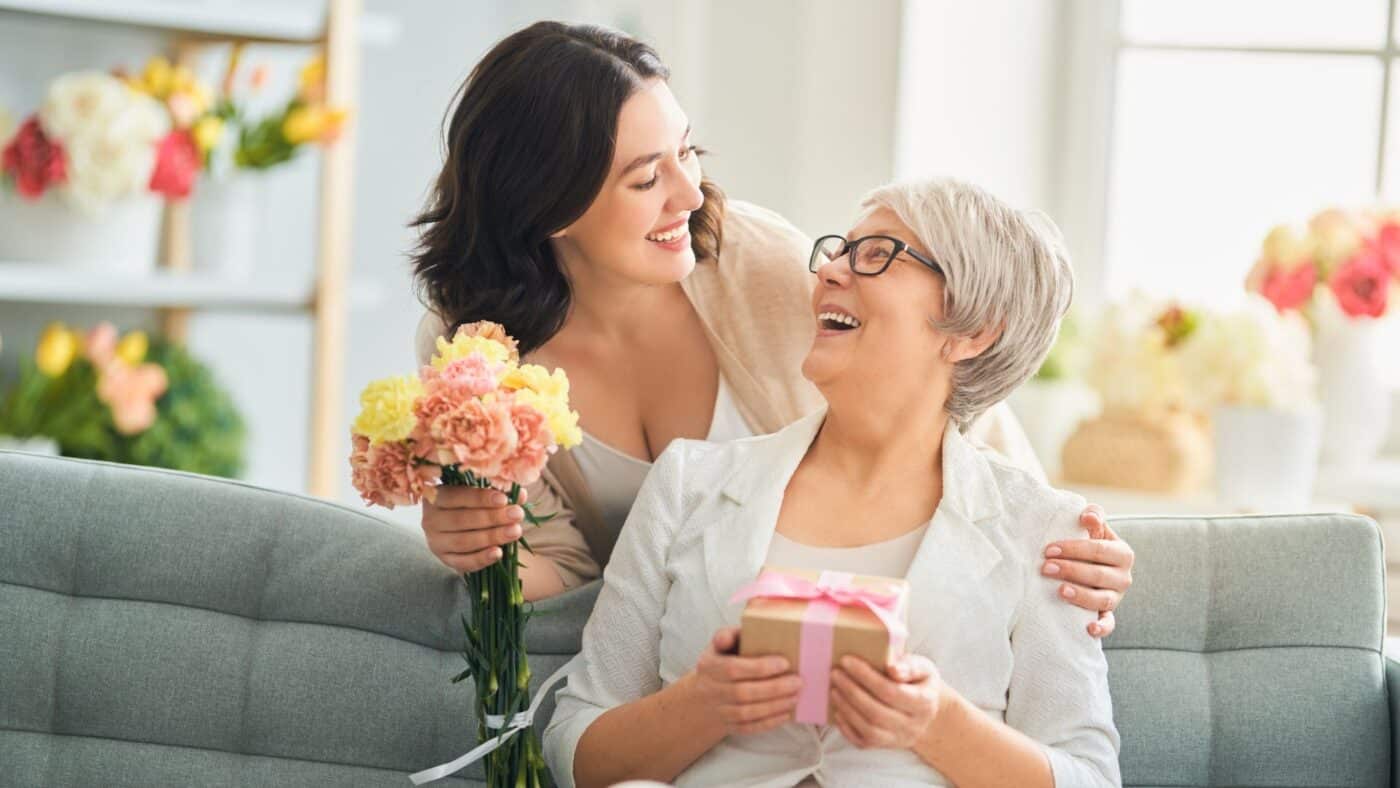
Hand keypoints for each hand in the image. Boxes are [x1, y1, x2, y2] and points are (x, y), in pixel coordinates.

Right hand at [421, 486, 526, 572]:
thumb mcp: (482, 495)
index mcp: (436, 497)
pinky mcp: (444, 560)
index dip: (481, 498)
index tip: (504, 500)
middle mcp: (430, 520)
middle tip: (516, 515)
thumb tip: (520, 494)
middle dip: (492, 518)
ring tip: (515, 531)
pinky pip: (463, 562)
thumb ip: (500, 492)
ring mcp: (436, 542)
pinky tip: (498, 553)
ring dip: (491, 537)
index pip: (457, 496)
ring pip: (463, 541)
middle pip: (461, 520)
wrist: (465, 528)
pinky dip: (481, 558)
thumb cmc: (473, 505)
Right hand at [687, 628, 802, 735]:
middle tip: (797, 682)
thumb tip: (727, 637)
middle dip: (774, 688)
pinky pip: (749, 728)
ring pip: (746, 713)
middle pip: (742, 693)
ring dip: (774, 706)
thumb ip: (727, 636)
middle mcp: (711, 690)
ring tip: (795, 697)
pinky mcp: (728, 726)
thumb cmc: (720, 663)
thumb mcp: (720, 645)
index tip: (784, 663)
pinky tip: (786, 713)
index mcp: (709, 666)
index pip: (733, 668)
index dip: (759, 667)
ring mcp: (719, 711)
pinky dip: (769, 722)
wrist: (703, 696)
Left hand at [830, 654, 943, 749]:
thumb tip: (892, 668)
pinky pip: (862, 741)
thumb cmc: (919, 684)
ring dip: (847, 708)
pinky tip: (838, 709)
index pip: (891, 691)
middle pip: (876, 712)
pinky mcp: (885, 746)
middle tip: (835, 673)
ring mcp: (898, 739)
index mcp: (924, 703)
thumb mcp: (924, 669)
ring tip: (834, 688)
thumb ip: (910, 666)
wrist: (926, 712)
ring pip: (869, 729)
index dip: (866, 676)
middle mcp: (913, 726)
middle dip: (851, 691)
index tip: (847, 661)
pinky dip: (846, 726)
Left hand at [1041, 503, 1133, 637]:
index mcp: (1123, 553)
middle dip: (1070, 570)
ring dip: (1081, 595)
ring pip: (1102, 599)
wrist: (1092, 566)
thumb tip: (1087, 516)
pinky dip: (1102, 627)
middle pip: (1098, 575)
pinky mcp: (1108, 613)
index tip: (1048, 549)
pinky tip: (1089, 628)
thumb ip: (1094, 517)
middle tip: (1045, 568)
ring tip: (1059, 590)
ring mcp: (1116, 597)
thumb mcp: (1095, 529)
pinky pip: (1109, 623)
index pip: (1099, 549)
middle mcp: (1124, 577)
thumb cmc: (1089, 545)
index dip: (1074, 549)